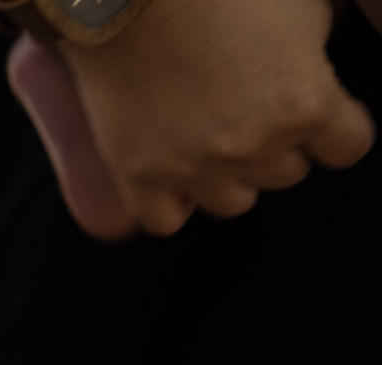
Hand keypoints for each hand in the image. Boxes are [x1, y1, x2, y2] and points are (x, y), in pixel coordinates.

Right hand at [49, 0, 372, 234]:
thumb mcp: (305, 4)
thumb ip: (323, 51)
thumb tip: (320, 73)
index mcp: (306, 104)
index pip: (349, 146)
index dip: (336, 122)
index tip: (315, 104)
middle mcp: (253, 145)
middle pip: (288, 173)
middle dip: (278, 141)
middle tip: (251, 102)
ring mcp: (193, 166)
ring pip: (234, 201)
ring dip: (229, 174)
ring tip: (212, 134)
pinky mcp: (139, 174)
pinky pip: (167, 219)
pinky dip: (174, 200)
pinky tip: (174, 166)